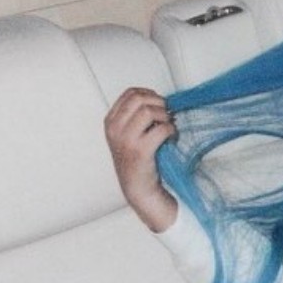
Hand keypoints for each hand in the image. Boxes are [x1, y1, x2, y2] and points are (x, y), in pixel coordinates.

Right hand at [105, 87, 178, 231]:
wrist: (138, 188)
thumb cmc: (137, 161)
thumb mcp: (127, 134)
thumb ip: (136, 116)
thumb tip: (159, 100)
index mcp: (110, 121)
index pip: (130, 93)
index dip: (149, 94)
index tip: (159, 104)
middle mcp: (114, 128)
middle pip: (140, 99)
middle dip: (159, 103)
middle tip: (167, 115)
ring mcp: (126, 139)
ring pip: (150, 111)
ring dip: (165, 117)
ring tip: (169, 128)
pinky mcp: (141, 150)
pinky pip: (162, 129)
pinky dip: (172, 131)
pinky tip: (172, 138)